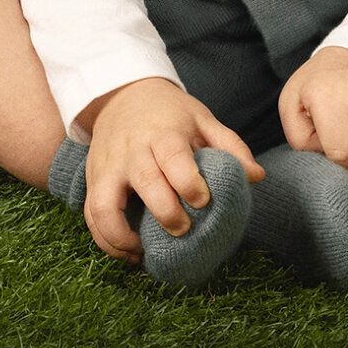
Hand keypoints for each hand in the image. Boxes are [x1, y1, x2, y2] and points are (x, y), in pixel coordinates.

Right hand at [78, 77, 263, 263]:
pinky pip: (90, 216)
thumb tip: (256, 177)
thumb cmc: (170, 113)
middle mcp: (132, 150)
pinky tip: (130, 252)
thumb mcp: (202, 118)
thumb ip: (230, 147)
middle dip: (164, 211)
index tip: (203, 201)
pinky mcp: (93, 180)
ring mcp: (107, 167)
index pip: (172, 156)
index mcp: (163, 132)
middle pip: (143, 181)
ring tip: (146, 251)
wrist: (122, 95)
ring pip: (103, 205)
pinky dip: (106, 240)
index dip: (188, 182)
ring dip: (122, 236)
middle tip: (184, 230)